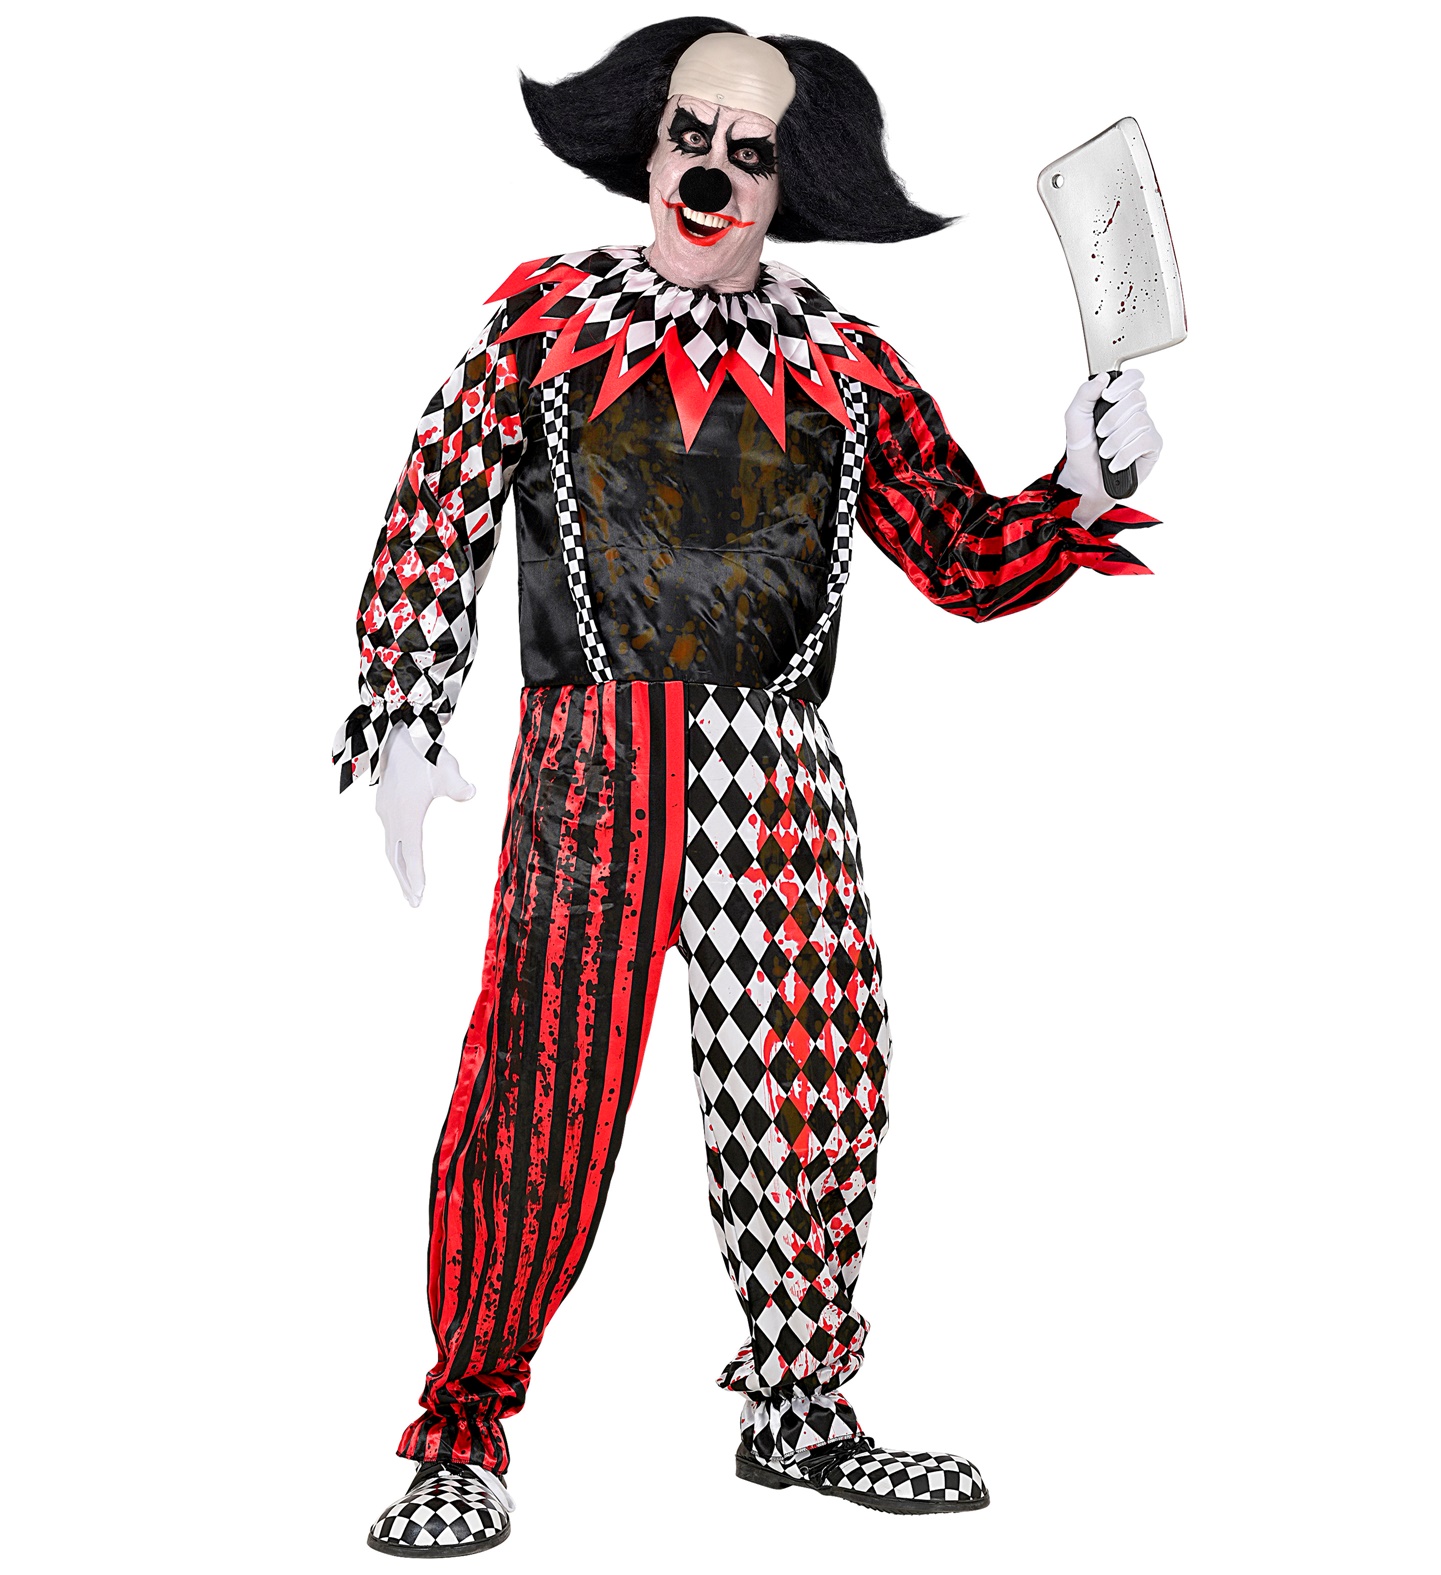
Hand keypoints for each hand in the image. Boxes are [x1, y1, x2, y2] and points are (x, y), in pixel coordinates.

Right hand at [374, 724, 474, 906]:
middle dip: (406, 882)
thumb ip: (457, 785)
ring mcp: (386, 812)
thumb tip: (471, 793)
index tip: (420, 894)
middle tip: (415, 903)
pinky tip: (404, 861)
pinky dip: (396, 854)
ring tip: (411, 889)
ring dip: (400, 870)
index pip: (411, 852)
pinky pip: (390, 837)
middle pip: (396, 858)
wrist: (399, 735)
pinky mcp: (385, 806)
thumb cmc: (425, 753)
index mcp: (407, 814)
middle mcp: (392, 817)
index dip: (416, 874)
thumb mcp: (445, 767)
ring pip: (390, 849)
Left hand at [1059, 369, 1162, 527]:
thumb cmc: (1082, 449)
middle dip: (1112, 419)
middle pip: (1136, 399)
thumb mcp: (1075, 419)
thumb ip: (1084, 395)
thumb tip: (1103, 378)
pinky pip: (1145, 441)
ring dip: (1116, 440)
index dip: (1124, 383)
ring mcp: (1147, 428)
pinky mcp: (1153, 447)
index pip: (1134, 378)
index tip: (1107, 397)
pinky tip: (1115, 463)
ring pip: (1139, 422)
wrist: (1085, 480)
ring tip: (1104, 453)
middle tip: (1099, 434)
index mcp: (1119, 400)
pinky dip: (1125, 454)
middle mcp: (1136, 411)